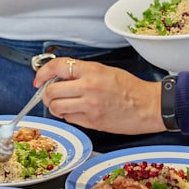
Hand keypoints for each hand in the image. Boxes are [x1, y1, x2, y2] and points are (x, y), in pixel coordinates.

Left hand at [35, 59, 164, 135]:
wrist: (148, 106)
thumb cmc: (130, 88)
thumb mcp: (105, 71)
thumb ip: (82, 72)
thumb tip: (59, 76)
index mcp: (92, 71)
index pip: (57, 67)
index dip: (43, 72)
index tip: (39, 78)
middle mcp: (89, 87)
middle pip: (52, 90)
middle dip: (47, 93)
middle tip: (50, 94)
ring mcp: (89, 106)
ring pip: (56, 107)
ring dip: (55, 106)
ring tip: (63, 104)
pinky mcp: (92, 122)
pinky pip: (69, 119)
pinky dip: (68, 116)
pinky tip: (77, 111)